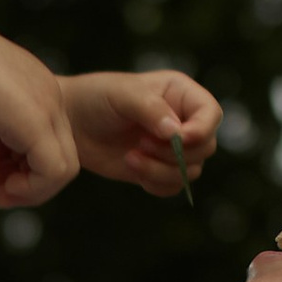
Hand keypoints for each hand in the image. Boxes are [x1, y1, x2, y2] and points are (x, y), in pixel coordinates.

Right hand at [0, 25, 80, 210]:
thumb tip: (0, 157)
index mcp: (38, 88)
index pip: (50, 141)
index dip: (26, 168)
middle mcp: (51, 96)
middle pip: (63, 156)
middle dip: (32, 184)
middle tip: (0, 194)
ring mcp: (48, 108)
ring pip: (65, 169)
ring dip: (32, 192)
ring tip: (1, 195)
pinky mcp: (36, 122)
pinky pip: (53, 171)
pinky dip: (31, 189)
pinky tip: (1, 187)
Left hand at [63, 69, 221, 197]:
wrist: (70, 122)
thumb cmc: (96, 98)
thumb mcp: (122, 94)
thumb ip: (151, 109)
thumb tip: (176, 133)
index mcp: (181, 94)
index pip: (211, 114)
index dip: (201, 130)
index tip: (177, 137)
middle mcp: (183, 120)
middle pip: (205, 147)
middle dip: (174, 153)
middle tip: (140, 144)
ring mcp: (171, 147)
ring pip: (191, 171)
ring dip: (161, 170)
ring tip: (130, 157)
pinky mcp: (157, 169)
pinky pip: (173, 186)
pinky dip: (156, 183)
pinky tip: (131, 167)